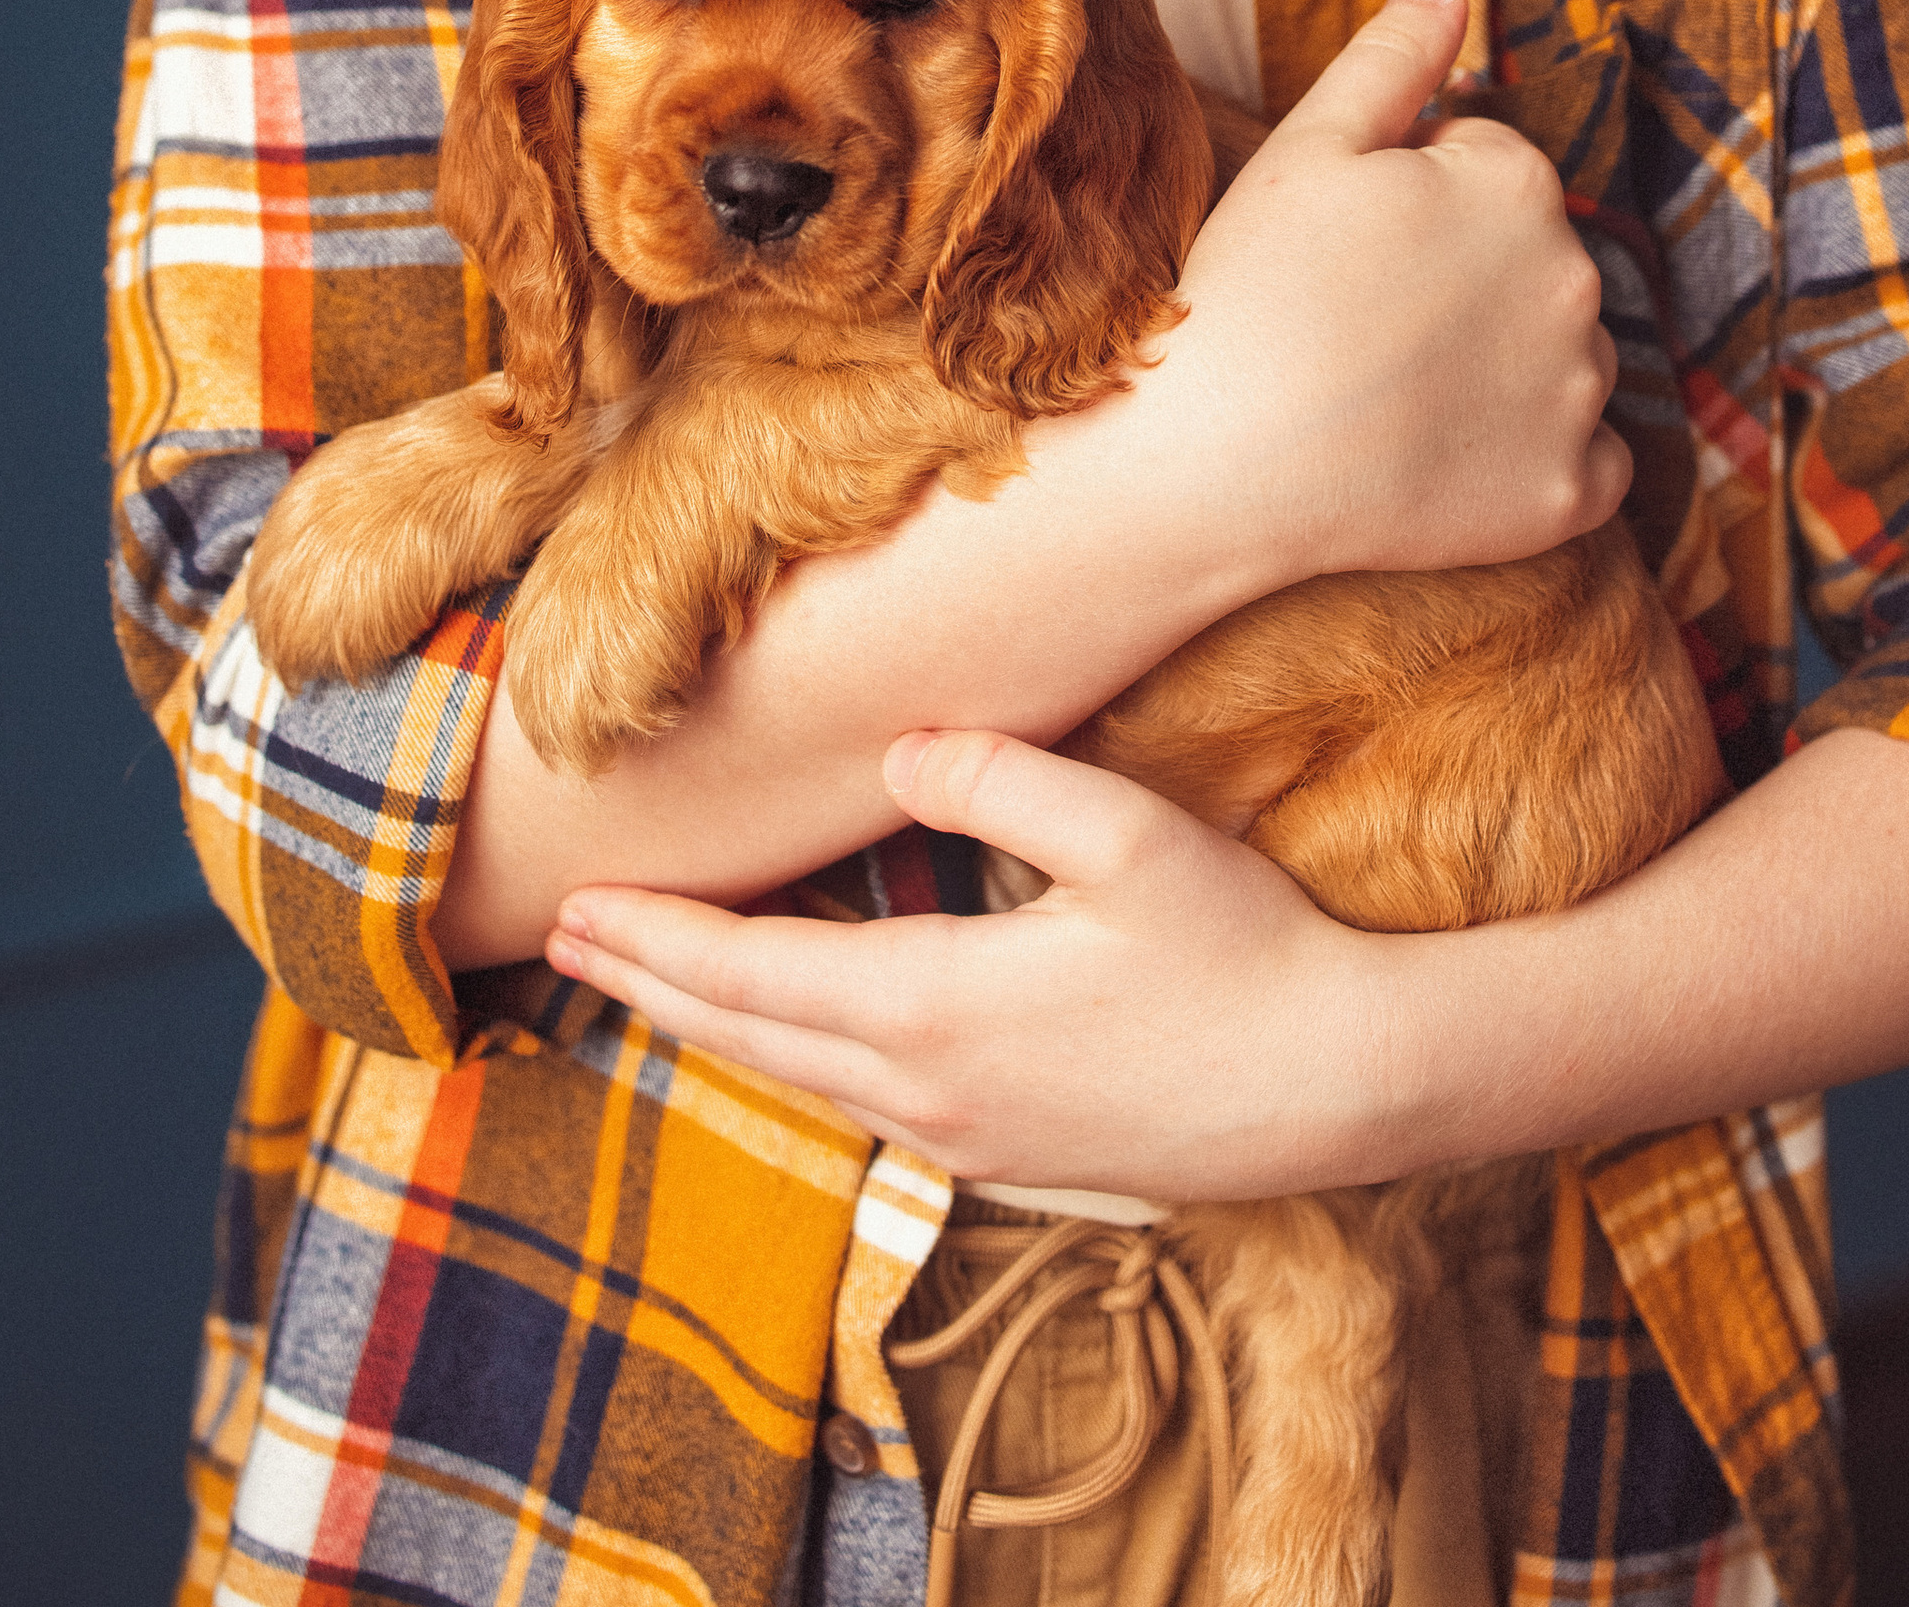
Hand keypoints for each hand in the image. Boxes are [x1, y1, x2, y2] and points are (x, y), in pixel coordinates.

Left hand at [547, 728, 1412, 1196]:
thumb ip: (1005, 780)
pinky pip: (865, 1107)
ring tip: (652, 983)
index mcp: (940, 1011)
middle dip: (652, 986)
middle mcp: (933, 1093)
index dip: (656, 941)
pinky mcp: (1016, 1157)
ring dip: (716, 1028)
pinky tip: (795, 1036)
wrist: (1344, 1085)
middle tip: (564, 946)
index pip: (752, 976)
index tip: (575, 910)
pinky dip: (797, 1060)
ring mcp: (972, 1139)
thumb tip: (902, 751)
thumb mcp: (1133, 837)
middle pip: (752, 1038)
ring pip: (804, 1081)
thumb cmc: (1246, 949)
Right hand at [1171, 0, 1628, 585]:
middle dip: (1468, 279)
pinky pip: (1583, 464)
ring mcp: (1579, 394)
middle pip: (1532, 262)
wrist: (1219, 461)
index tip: (1347, 250)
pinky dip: (1532, 460)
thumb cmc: (1253, 289)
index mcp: (1519, 182)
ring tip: (1395, 394)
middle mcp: (1576, 280)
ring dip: (1505, 367)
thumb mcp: (1309, 143)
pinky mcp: (1570, 495)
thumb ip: (1394, 56)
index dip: (1410, 204)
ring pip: (1562, 358)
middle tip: (1361, 323)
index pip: (1488, 171)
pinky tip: (1446, 460)